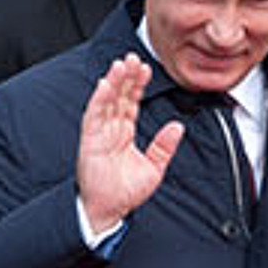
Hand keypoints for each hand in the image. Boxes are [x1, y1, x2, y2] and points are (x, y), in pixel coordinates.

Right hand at [76, 55, 183, 236]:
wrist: (109, 210)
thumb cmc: (126, 192)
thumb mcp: (154, 168)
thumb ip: (164, 146)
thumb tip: (178, 126)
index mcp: (124, 133)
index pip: (131, 103)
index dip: (138, 85)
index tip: (146, 67)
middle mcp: (111, 129)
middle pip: (119, 97)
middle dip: (126, 77)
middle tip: (133, 57)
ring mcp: (99, 134)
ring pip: (106, 102)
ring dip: (113, 82)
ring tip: (121, 64)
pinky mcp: (90, 141)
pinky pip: (94, 116)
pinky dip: (99, 100)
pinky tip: (105, 85)